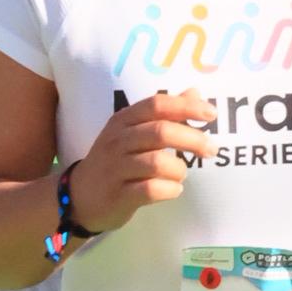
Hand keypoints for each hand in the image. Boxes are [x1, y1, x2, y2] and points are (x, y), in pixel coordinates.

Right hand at [68, 91, 217, 233]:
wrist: (80, 197)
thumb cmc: (116, 161)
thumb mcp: (134, 132)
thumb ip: (165, 113)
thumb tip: (195, 93)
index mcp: (123, 120)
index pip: (157, 105)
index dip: (186, 107)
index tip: (211, 114)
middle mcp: (117, 140)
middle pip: (161, 132)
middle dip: (193, 139)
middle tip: (211, 150)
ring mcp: (115, 168)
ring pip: (157, 163)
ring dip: (179, 169)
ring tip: (180, 174)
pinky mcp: (117, 195)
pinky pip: (151, 190)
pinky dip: (170, 190)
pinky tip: (173, 190)